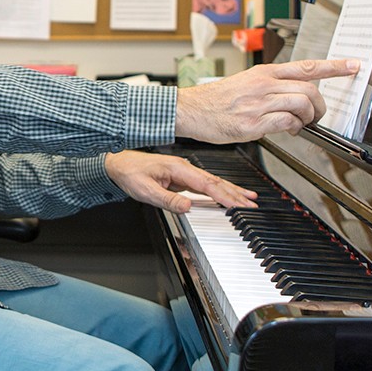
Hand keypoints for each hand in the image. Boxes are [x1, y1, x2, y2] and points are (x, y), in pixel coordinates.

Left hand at [105, 150, 256, 213]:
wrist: (119, 163)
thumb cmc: (130, 173)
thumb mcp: (145, 190)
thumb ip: (167, 199)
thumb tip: (187, 207)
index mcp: (178, 168)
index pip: (206, 184)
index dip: (223, 195)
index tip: (237, 204)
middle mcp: (184, 168)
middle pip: (215, 182)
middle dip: (235, 193)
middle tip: (252, 204)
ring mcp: (184, 172)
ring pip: (213, 182)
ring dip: (232, 190)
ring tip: (249, 198)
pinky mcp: (182, 176)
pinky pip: (206, 184)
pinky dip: (220, 189)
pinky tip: (228, 195)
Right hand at [175, 59, 358, 142]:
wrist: (191, 110)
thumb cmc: (217, 100)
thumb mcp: (245, 83)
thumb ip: (271, 87)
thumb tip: (295, 98)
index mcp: (264, 73)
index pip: (306, 66)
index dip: (334, 66)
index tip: (354, 65)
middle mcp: (264, 85)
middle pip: (309, 90)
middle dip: (321, 106)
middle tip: (317, 116)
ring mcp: (258, 103)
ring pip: (301, 105)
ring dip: (309, 118)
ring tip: (301, 124)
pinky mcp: (253, 123)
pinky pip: (287, 122)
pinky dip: (294, 128)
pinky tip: (289, 130)